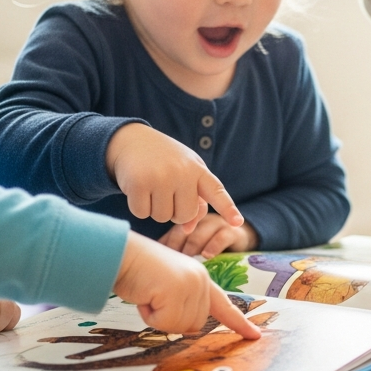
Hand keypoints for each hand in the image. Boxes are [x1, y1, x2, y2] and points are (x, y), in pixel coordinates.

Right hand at [106, 123, 242, 232]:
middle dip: (174, 211)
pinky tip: (138, 189)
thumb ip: (194, 199)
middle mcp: (182, 173)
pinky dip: (139, 207)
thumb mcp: (185, 173)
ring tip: (152, 188)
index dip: (228, 208)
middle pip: (184, 216)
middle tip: (167, 193)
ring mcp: (160, 177)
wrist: (132, 140)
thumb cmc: (165, 162)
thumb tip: (188, 229)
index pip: (216, 192)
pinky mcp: (138, 183)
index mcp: (198, 170)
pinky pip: (142, 213)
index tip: (238, 222)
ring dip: (155, 209)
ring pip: (162, 217)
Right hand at [112, 232, 261, 337]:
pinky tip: (145, 295)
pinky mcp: (177, 291)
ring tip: (149, 294)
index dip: (239, 322)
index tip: (255, 335)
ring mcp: (191, 285)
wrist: (120, 253)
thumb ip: (184, 303)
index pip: (224, 305)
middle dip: (169, 319)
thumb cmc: (138, 272)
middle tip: (153, 298)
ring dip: (158, 317)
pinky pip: (165, 323)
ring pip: (180, 326)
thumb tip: (192, 328)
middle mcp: (201, 281)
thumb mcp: (168, 287)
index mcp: (201, 279)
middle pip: (194, 325)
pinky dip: (149, 315)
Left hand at [159, 211, 258, 258]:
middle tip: (169, 259)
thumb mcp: (193, 245)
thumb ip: (176, 249)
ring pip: (201, 232)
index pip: (172, 230)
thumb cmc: (210, 244)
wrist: (238, 237)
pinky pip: (222, 236)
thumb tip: (155, 263)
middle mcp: (200, 219)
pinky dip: (214, 246)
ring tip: (187, 258)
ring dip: (192, 246)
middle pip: (184, 228)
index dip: (165, 243)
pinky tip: (207, 256)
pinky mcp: (232, 231)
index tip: (158, 258)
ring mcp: (216, 224)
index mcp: (187, 221)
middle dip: (175, 244)